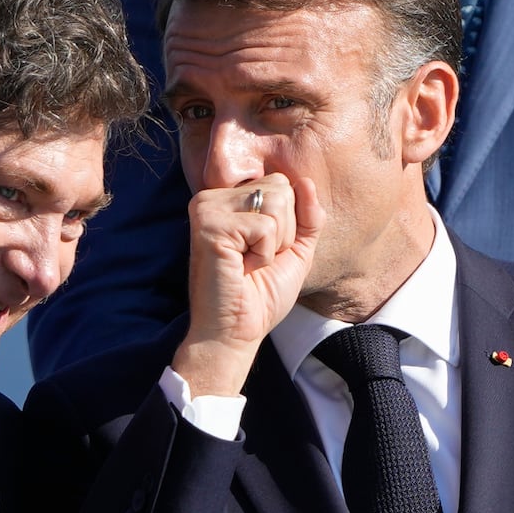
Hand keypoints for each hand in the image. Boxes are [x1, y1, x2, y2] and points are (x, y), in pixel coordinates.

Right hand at [172, 174, 321, 396]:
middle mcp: (213, 198)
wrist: (235, 331)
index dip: (288, 223)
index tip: (262, 250)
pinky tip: (242, 267)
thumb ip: (306, 215)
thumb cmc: (260, 294)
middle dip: (283, 231)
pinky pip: (264, 226)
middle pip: (280, 188)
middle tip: (255, 258)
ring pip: (275, 202)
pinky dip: (263, 254)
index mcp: (229, 199)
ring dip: (273, 243)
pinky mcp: (209, 225)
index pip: (281, 183)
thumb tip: (306, 181)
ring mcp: (207, 208)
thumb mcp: (295, 249)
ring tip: (248, 262)